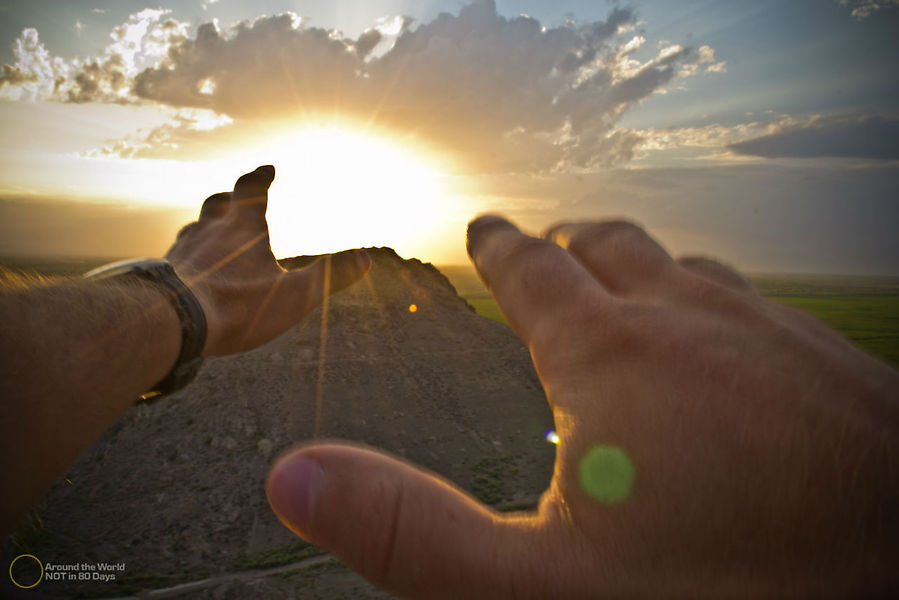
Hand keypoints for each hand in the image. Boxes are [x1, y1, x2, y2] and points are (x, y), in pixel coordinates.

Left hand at [166, 165, 370, 355]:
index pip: (250, 189)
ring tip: (211, 236)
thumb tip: (366, 258)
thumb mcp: (295, 295)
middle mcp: (208, 232)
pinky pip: (176, 259)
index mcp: (241, 229)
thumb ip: (330, 276)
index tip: (268, 168)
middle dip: (229, 199)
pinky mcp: (161, 275)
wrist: (169, 324)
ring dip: (205, 228)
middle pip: (217, 205)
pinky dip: (187, 259)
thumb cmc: (236, 307)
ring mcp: (181, 253)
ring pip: (193, 230)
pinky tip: (188, 274)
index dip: (260, 177)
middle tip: (235, 198)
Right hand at [266, 217, 897, 596]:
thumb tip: (293, 478)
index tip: (485, 227)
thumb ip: (414, 532)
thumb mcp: (542, 586)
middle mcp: (688, 316)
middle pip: (612, 246)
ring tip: (624, 276)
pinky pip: (755, 304)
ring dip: (644, 264)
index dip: (500, 247)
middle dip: (570, 243)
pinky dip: (717, 302)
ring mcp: (768, 330)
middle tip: (547, 243)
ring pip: (688, 268)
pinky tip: (732, 341)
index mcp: (607, 353)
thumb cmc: (730, 580)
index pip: (533, 271)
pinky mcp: (829, 359)